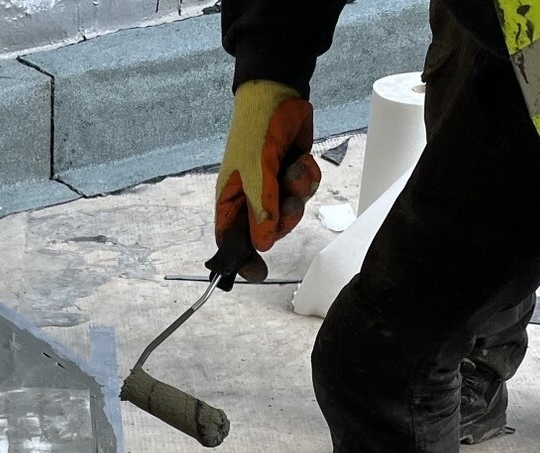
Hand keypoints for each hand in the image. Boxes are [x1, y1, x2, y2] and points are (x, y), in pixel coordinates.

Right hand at [216, 80, 321, 281]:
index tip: (258, 272)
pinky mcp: (292, 174)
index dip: (243, 258)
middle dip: (282, 219)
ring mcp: (273, 186)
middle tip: (286, 204)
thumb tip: (262, 245)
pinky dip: (307, 177)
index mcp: (232, 199)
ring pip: (291, 213)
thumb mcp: (256, 173)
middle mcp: (252, 197)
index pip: (232, 240)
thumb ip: (260, 210)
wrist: (278, 93)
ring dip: (297, 194)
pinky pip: (305, 192)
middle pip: (268, 231)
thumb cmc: (256, 130)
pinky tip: (301, 159)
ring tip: (293, 170)